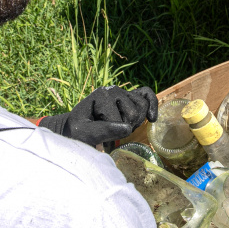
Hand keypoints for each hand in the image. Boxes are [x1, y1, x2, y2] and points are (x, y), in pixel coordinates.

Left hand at [38, 86, 157, 146]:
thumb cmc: (77, 131)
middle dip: (126, 127)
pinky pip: (147, 95)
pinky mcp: (129, 96)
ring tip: (122, 127)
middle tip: (112, 133)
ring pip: (142, 107)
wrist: (76, 126)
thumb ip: (102, 130)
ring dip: (136, 121)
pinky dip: (152, 105)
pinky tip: (152, 118)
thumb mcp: (83, 133)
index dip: (113, 133)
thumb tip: (127, 129)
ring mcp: (122, 92)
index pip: (119, 119)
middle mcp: (113, 90)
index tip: (100, 137)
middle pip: (135, 112)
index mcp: (101, 95)